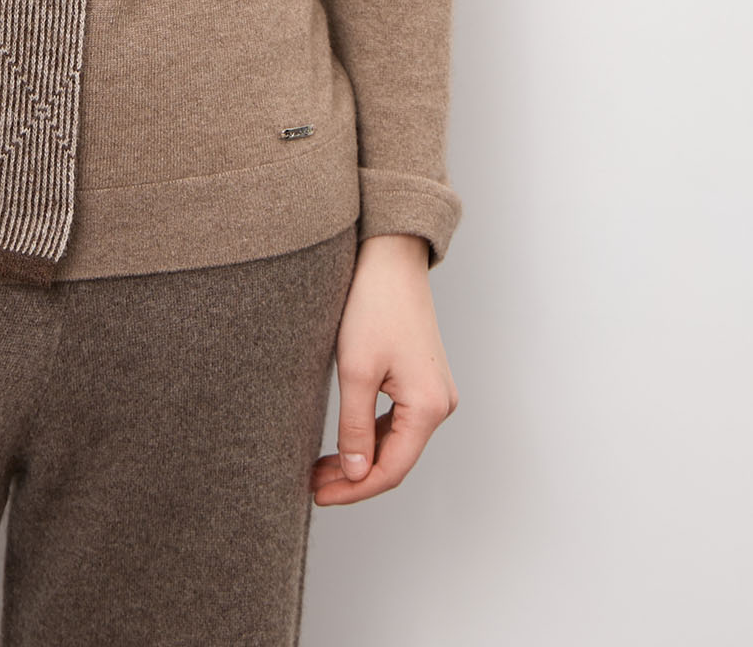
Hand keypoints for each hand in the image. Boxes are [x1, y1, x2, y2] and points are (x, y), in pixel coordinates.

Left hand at [310, 232, 457, 505]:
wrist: (389, 257)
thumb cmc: (373, 305)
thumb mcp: (356, 370)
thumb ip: (356, 427)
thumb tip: (356, 473)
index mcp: (429, 408)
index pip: (391, 470)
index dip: (354, 490)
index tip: (318, 496)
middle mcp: (440, 404)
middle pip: (395, 459)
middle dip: (354, 477)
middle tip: (313, 484)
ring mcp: (434, 392)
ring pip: (396, 442)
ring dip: (361, 457)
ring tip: (321, 467)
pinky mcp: (422, 379)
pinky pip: (398, 421)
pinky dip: (371, 435)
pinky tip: (345, 441)